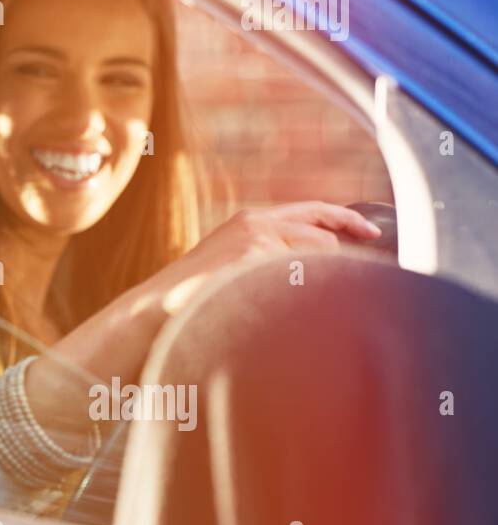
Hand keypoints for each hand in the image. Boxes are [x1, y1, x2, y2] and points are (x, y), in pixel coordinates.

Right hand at [25, 202, 381, 432]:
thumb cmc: (192, 302)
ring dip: (314, 287)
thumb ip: (269, 263)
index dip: (346, 219)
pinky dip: (296, 298)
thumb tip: (320, 272)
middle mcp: (254, 223)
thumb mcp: (234, 272)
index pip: (313, 211)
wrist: (152, 314)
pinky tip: (270, 312)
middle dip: (339, 264)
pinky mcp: (252, 258)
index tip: (372, 232)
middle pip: (324, 238)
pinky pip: (299, 277)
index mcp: (250, 222)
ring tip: (281, 312)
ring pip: (316, 260)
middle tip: (348, 288)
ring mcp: (253, 239)